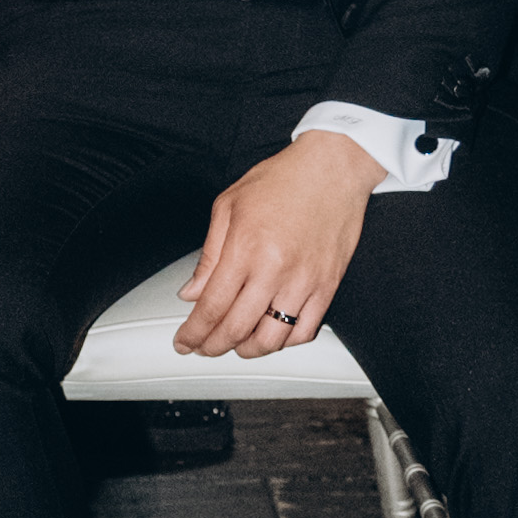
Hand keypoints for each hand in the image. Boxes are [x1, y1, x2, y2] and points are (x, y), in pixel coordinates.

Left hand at [173, 129, 382, 360]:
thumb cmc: (283, 180)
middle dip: (212, 346)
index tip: (184, 341)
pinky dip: (285, 343)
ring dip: (247, 350)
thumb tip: (192, 292)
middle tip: (202, 347)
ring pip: (271, 339)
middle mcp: (274, 270)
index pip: (211, 307)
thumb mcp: (229, 206)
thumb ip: (209, 254)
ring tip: (235, 345)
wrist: (332, 167)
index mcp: (245, 249)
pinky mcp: (327, 286)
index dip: (193, 333)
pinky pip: (305, 331)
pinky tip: (272, 335)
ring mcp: (304, 281)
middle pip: (236, 329)